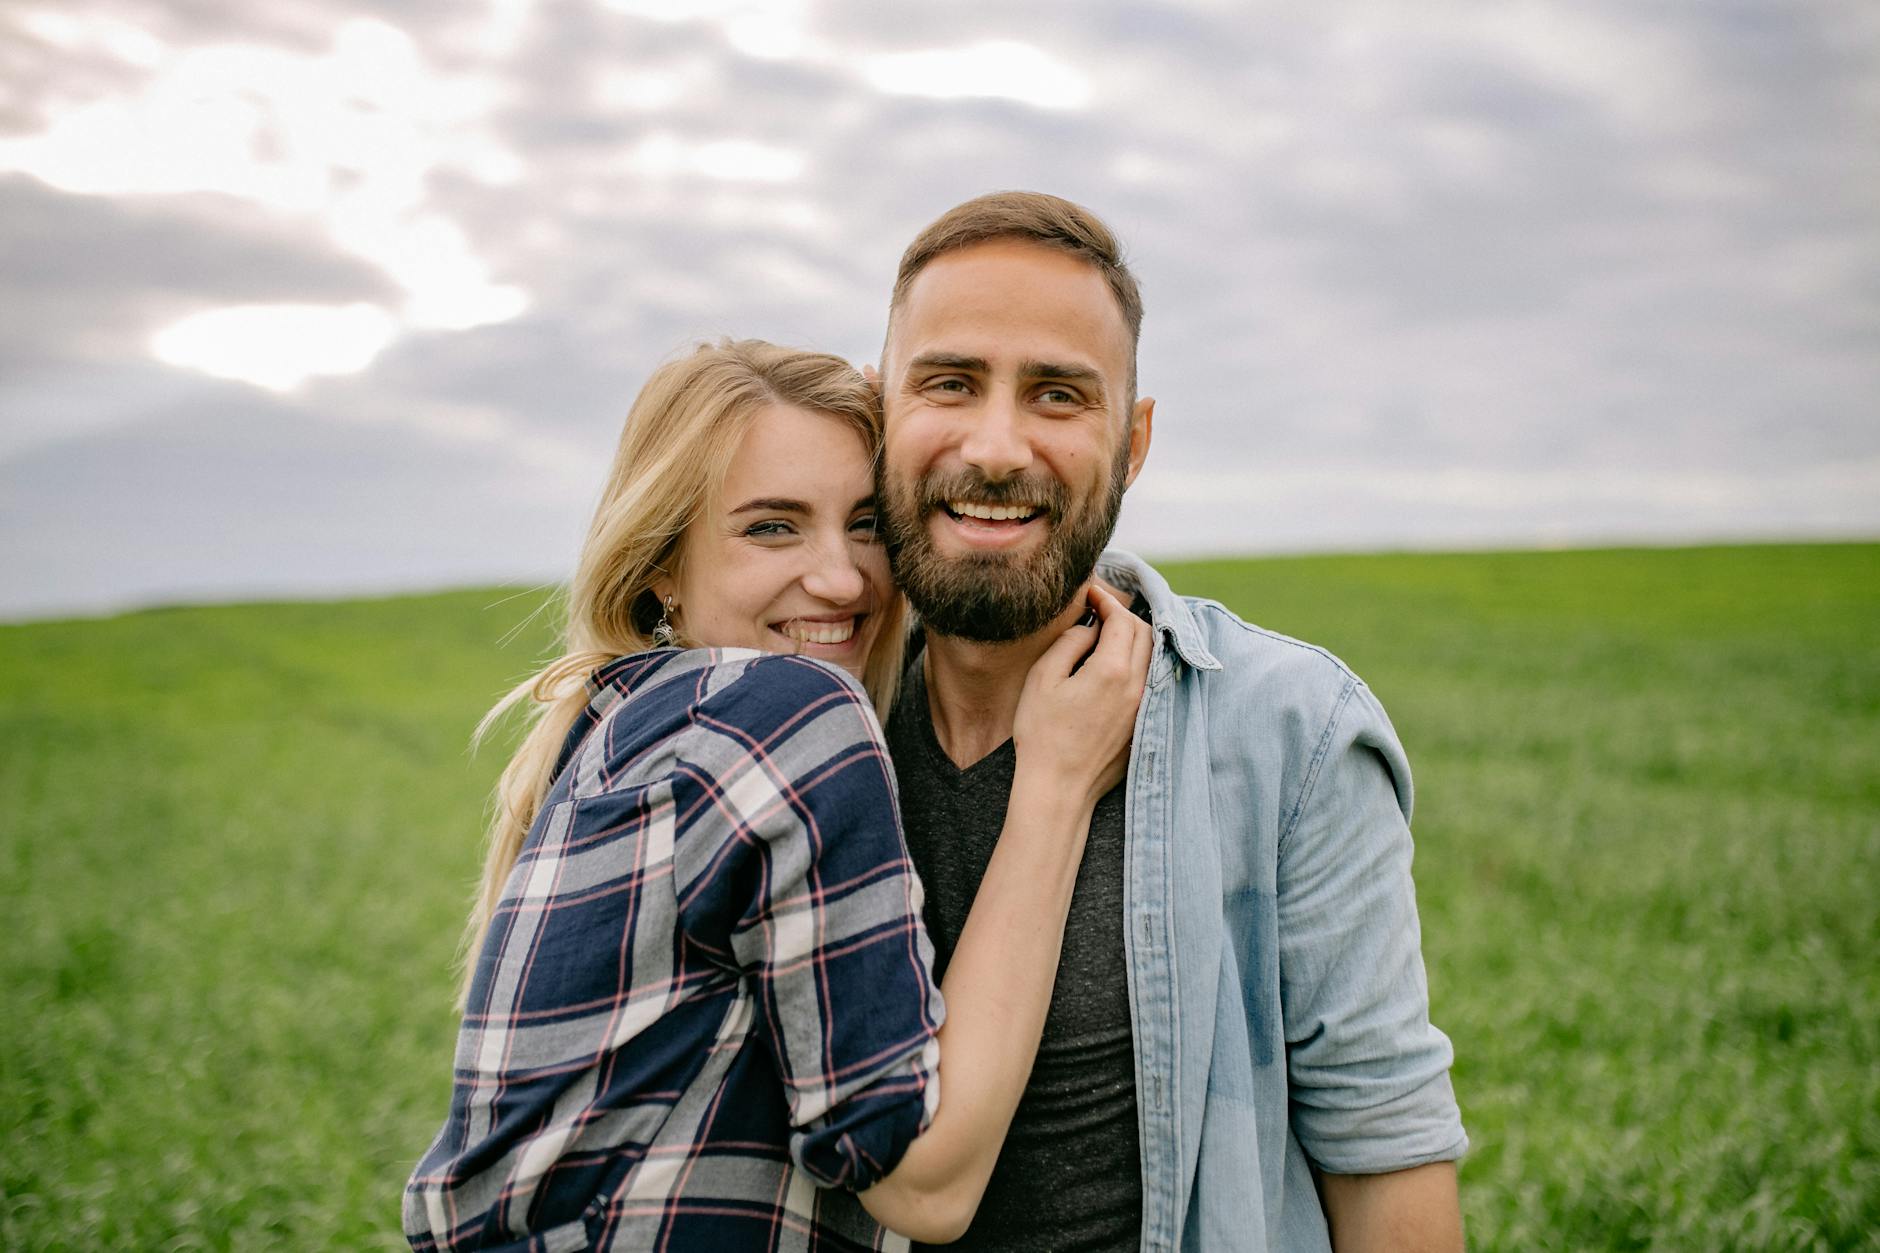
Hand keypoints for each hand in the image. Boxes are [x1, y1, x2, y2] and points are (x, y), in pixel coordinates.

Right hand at [1011, 584, 1152, 808]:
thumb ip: (1070, 643)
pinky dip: (1138, 663)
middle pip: (1144, 634)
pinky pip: (1150, 681)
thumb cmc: (1043, 734)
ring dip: (1134, 639)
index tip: (1090, 594)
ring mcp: (1144, 707)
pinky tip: (1116, 666)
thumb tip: (1089, 629)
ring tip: (1108, 635)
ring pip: (1152, 657)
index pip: (1122, 620)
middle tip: (1098, 612)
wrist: (1058, 788)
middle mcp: (1138, 686)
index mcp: (1113, 671)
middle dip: (1123, 616)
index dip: (1106, 601)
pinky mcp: (1142, 724)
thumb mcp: (1044, 678)